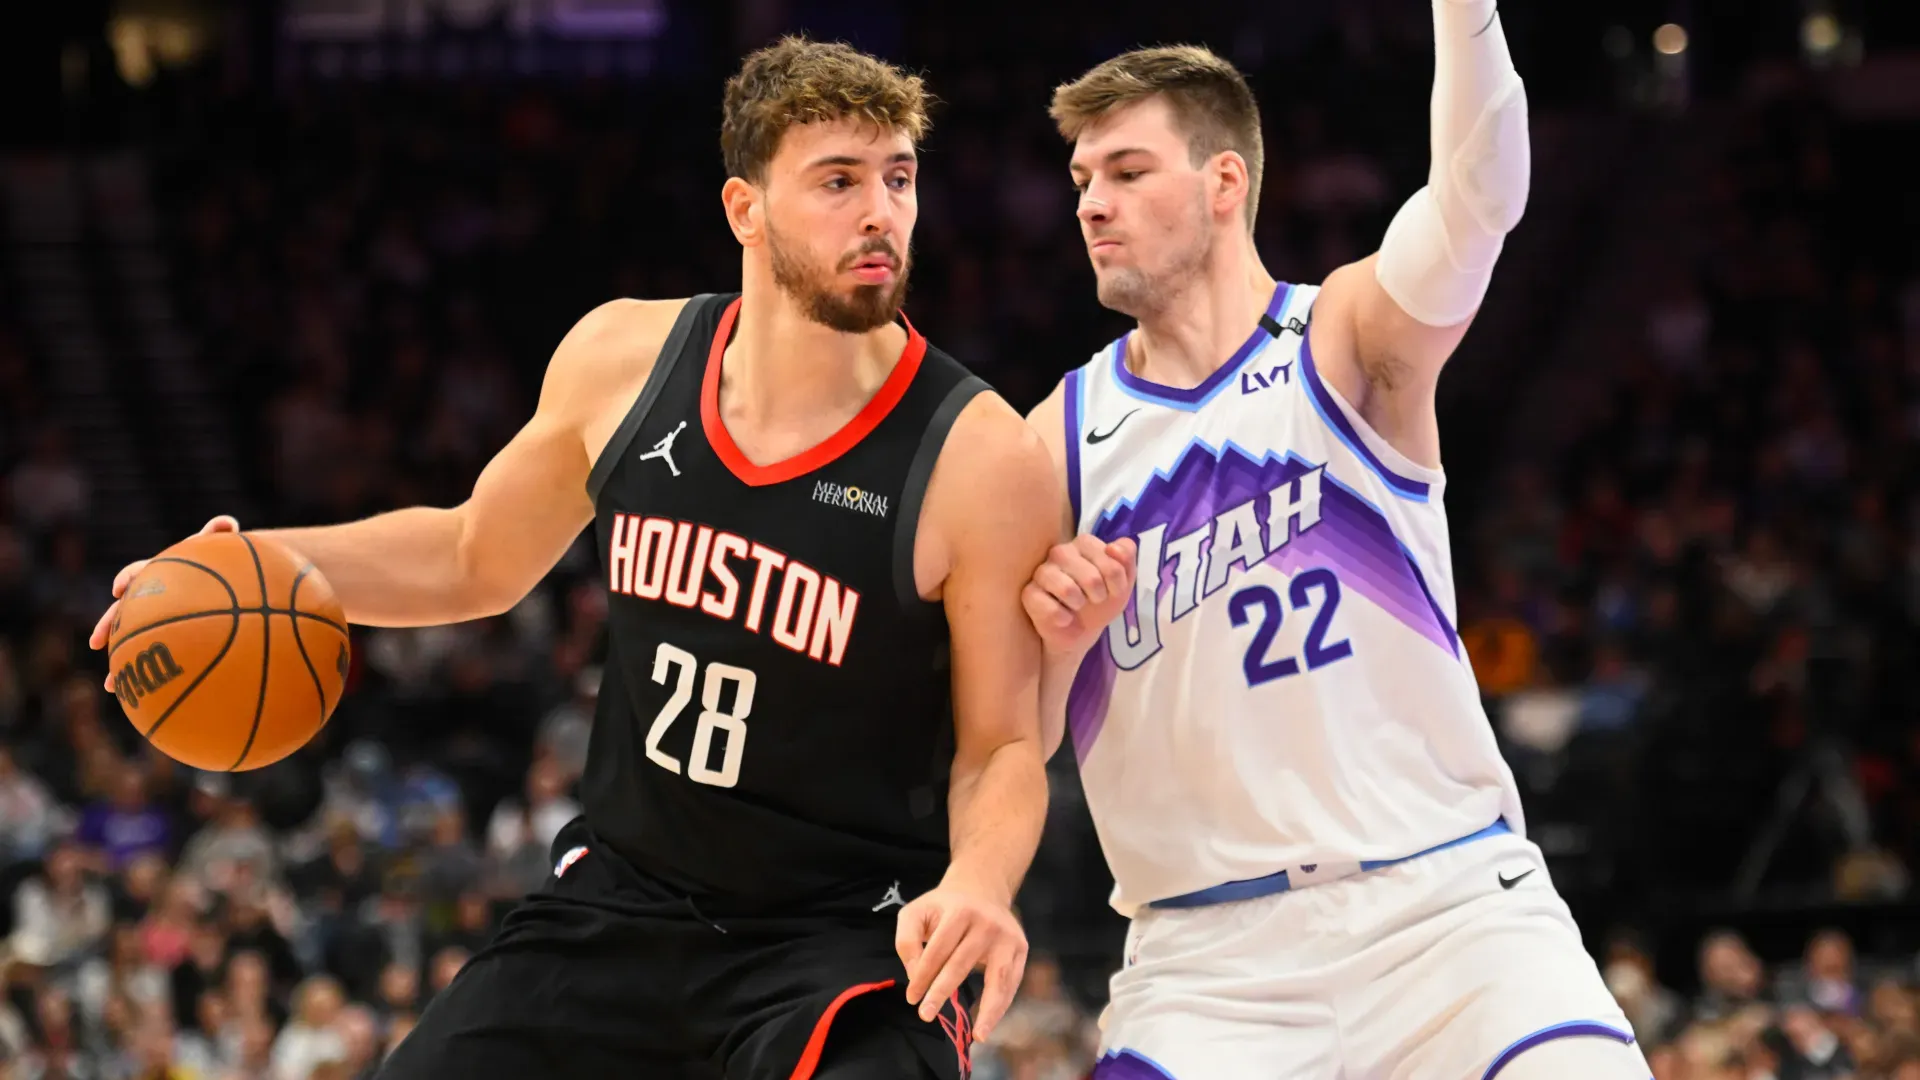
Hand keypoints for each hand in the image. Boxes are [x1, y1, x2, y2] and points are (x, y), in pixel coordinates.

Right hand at [90, 515, 240, 670]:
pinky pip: (153, 663)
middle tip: (97, 641)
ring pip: (131, 644)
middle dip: (109, 626)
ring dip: (119, 664)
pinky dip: (146, 680)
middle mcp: (151, 600)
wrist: (233, 591)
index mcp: (159, 575)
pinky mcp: (168, 643)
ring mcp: (157, 623)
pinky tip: (142, 702)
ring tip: (110, 685)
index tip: (119, 588)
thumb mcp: (221, 552)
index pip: (137, 573)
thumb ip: (219, 538)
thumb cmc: (224, 567)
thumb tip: (227, 521)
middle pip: (122, 612)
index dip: (126, 579)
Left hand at [894, 875, 1026, 1043]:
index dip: (922, 976)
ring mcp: (1008, 936)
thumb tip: (915, 974)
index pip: (937, 950)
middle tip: (925, 1015)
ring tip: (978, 1036)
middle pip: (962, 964)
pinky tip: (989, 1025)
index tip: (912, 998)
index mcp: (960, 911)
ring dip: (988, 1010)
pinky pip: (1012, 983)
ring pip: (998, 977)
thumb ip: (907, 940)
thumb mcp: (917, 911)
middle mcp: (987, 923)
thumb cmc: (944, 907)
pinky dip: (1001, 1006)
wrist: (982, 888)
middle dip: (942, 992)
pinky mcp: (1021, 947)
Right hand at [1020, 534, 1136, 654]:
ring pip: (1068, 589)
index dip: (1116, 578)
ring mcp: (1042, 572)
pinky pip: (1051, 609)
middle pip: (1091, 575)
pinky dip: (1064, 618)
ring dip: (1080, 605)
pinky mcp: (1029, 594)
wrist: (1082, 632)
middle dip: (1099, 594)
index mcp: (1084, 544)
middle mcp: (1060, 552)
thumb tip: (1113, 548)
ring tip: (1078, 606)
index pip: (1106, 553)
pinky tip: (1065, 618)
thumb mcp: (1123, 581)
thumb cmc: (1101, 601)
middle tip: (1095, 599)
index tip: (1114, 589)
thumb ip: (1127, 557)